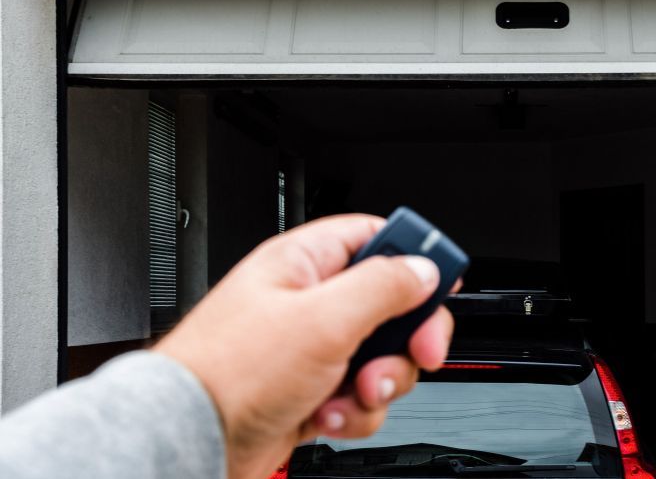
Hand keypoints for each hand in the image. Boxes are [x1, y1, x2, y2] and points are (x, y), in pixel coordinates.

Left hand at [154, 214, 453, 478]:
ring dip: (379, 382)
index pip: (376, 238)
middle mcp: (310, 301)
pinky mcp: (311, 391)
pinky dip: (353, 411)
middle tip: (416, 351)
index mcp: (307, 262)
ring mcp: (311, 349)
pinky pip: (359, 395)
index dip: (415, 256)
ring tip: (352, 392)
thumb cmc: (230, 372)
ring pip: (381, 357)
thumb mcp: (322, 319)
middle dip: (406, 337)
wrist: (191, 440)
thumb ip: (382, 287)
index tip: (442, 282)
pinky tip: (326, 415)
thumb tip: (424, 269)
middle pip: (392, 304)